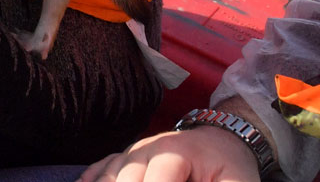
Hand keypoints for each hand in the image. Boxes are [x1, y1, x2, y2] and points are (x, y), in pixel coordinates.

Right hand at [75, 127, 260, 181]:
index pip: (156, 180)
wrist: (220, 140)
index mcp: (174, 151)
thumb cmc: (230, 168)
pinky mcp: (121, 160)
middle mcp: (145, 148)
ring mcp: (129, 153)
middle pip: (126, 180)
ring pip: (108, 177)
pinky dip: (90, 180)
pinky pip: (98, 171)